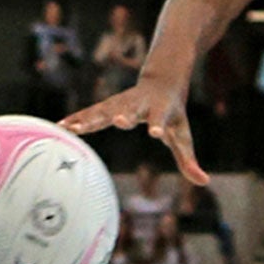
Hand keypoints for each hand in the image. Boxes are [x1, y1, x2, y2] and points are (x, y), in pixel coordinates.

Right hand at [62, 78, 207, 184]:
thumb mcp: (183, 136)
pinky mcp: (107, 105)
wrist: (162, 81)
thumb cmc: (173, 114)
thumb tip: (204, 182)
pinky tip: (59, 126)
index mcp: (160, 111)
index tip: (154, 132)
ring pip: (104, 110)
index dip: (157, 125)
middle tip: (117, 120)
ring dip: (90, 118)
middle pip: (129, 110)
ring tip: (73, 129)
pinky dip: (76, 118)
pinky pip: (90, 112)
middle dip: (122, 116)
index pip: (160, 119)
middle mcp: (138, 105)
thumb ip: (189, 159)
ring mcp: (120, 103)